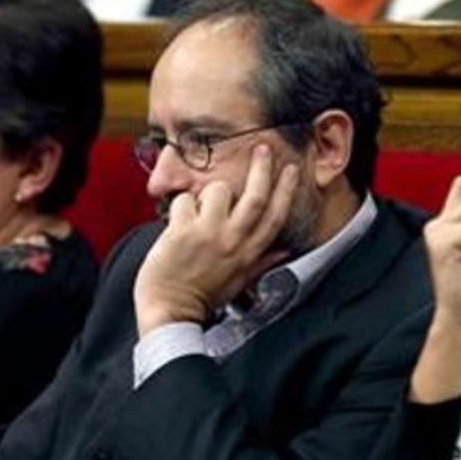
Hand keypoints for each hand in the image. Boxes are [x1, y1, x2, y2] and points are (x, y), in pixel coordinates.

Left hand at [133, 145, 298, 336]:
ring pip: (217, 190)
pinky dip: (180, 206)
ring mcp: (208, 235)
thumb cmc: (203, 296)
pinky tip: (177, 223)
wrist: (170, 311)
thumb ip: (262, 261)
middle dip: (261, 167)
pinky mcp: (182, 232)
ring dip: (207, 193)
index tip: (290, 169)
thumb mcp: (240, 280)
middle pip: (255, 195)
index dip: (285, 190)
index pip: (275, 216)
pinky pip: (185, 200)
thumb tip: (285, 250)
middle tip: (261, 148)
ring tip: (199, 211)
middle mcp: (232, 242)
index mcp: (248, 253)